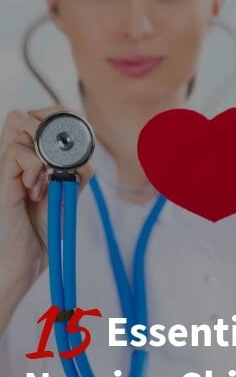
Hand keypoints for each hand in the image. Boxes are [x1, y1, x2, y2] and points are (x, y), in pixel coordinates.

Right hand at [0, 106, 93, 335]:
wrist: (21, 262)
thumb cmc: (40, 232)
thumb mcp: (65, 199)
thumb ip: (75, 176)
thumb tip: (87, 158)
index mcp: (28, 161)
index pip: (37, 119)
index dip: (57, 117)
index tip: (75, 136)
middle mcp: (14, 160)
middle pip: (23, 114)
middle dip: (50, 124)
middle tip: (59, 154)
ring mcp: (6, 168)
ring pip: (18, 123)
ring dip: (42, 146)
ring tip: (45, 178)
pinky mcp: (1, 181)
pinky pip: (16, 152)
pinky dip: (35, 166)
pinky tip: (35, 190)